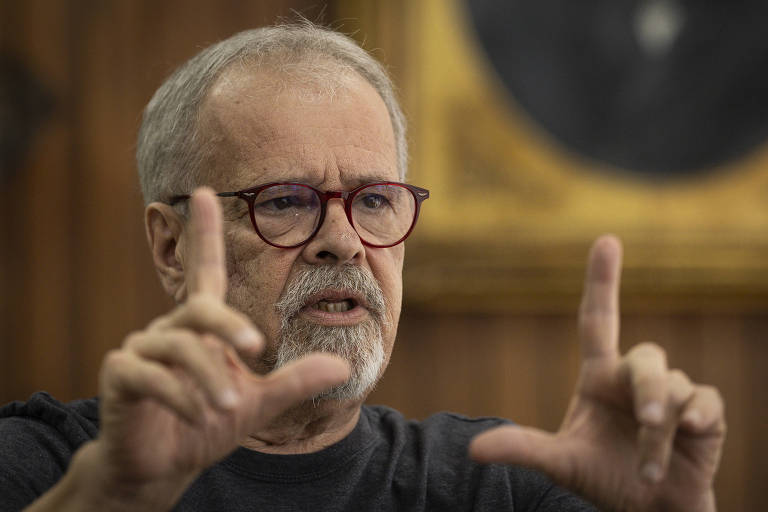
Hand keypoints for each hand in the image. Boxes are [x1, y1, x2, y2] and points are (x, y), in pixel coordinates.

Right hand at [76, 188, 348, 508]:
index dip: (205, 234)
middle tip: (253, 348)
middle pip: (200, 307)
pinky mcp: (120, 376)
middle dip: (226, 325)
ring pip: (178, 346)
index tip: (205, 192)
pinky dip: (178, 395)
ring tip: (226, 405)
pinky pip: (149, 376)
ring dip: (207, 376)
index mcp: (202, 327)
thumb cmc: (208, 424)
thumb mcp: (258, 403)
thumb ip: (294, 381)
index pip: (206, 271)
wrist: (164, 466)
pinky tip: (196, 416)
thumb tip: (342, 366)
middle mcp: (170, 329)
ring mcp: (141, 350)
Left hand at [469, 236, 725, 511]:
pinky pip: (705, 401)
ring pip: (672, 388)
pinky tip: (691, 433)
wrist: (647, 510)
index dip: (602, 280)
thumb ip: (523, 449)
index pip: (599, 320)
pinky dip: (697, 417)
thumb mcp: (561, 462)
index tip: (606, 239)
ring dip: (661, 428)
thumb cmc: (602, 477)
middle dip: (647, 389)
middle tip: (645, 420)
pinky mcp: (704, 415)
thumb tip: (474, 449)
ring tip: (649, 467)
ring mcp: (671, 394)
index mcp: (599, 377)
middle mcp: (633, 378)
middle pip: (646, 356)